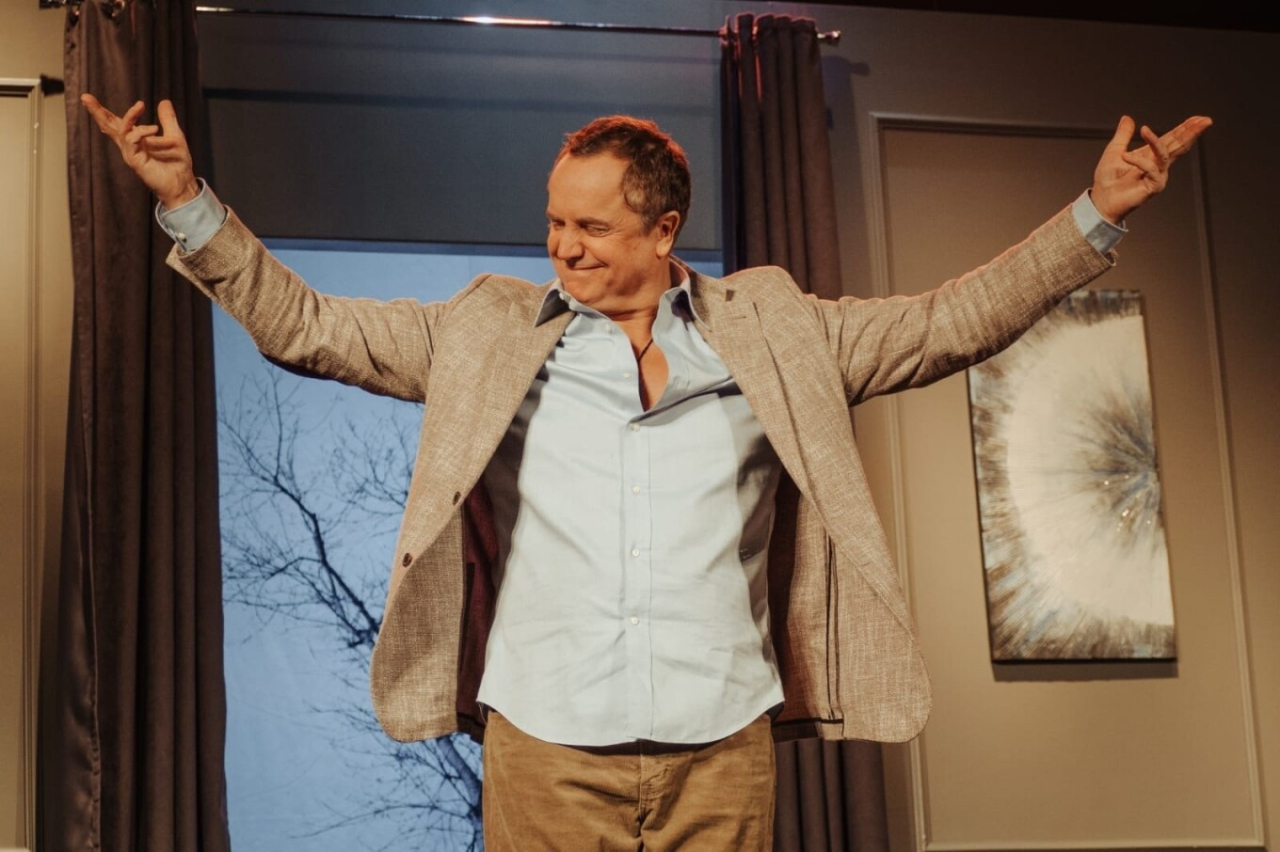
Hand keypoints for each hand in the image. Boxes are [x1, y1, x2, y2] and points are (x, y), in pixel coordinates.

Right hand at [81, 95, 199, 208]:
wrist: (182, 184)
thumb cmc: (177, 164)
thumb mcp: (175, 136)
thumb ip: (168, 119)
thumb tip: (164, 101)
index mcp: (136, 139)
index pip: (116, 122)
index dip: (103, 111)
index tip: (87, 98)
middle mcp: (130, 146)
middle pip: (109, 126)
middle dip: (97, 112)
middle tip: (85, 97)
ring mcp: (130, 153)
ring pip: (120, 130)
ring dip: (130, 116)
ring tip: (140, 105)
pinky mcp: (135, 161)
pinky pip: (132, 141)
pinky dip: (141, 132)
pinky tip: (154, 129)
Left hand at [1090, 115, 1211, 223]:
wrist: (1100, 200)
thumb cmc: (1108, 180)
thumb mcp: (1114, 151)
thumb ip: (1123, 135)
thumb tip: (1128, 118)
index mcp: (1151, 156)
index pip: (1173, 139)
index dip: (1185, 129)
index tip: (1198, 118)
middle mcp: (1158, 165)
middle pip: (1179, 146)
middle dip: (1192, 132)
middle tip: (1205, 120)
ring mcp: (1158, 176)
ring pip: (1165, 155)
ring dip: (1156, 141)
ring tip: (1144, 130)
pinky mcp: (1154, 186)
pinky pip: (1150, 169)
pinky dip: (1138, 161)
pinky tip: (1126, 156)